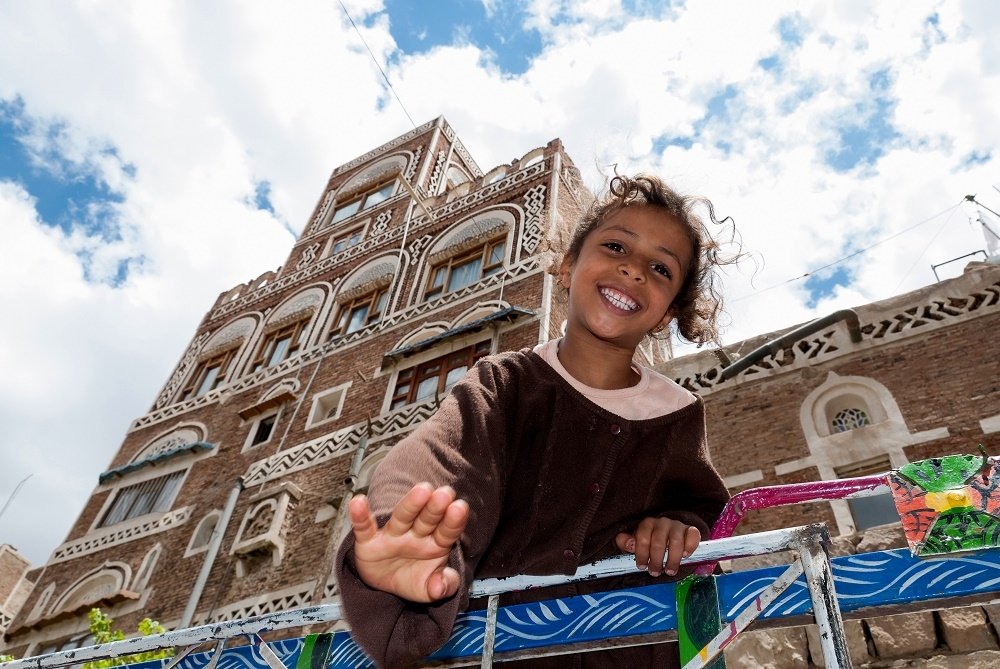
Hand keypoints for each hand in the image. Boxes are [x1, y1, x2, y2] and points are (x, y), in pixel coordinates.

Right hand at [348, 482, 468, 602]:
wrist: (384, 586)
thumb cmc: (412, 579)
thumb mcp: (428, 589)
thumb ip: (442, 586)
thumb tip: (439, 588)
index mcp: (435, 543)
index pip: (447, 531)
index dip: (454, 521)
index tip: (460, 508)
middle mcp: (415, 534)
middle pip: (427, 519)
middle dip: (435, 507)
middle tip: (445, 493)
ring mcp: (392, 535)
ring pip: (402, 517)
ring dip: (411, 504)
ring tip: (422, 491)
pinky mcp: (368, 541)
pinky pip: (364, 527)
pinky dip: (360, 516)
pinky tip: (358, 502)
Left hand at [615, 517, 700, 576]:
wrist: (670, 533)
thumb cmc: (650, 540)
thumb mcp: (635, 542)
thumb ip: (626, 542)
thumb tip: (630, 544)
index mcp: (647, 524)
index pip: (643, 538)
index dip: (642, 554)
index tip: (642, 566)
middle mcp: (662, 522)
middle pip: (659, 542)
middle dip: (656, 561)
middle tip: (655, 572)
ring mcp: (677, 525)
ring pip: (675, 542)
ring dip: (672, 559)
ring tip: (669, 570)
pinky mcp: (690, 530)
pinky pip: (692, 535)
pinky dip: (690, 546)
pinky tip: (685, 556)